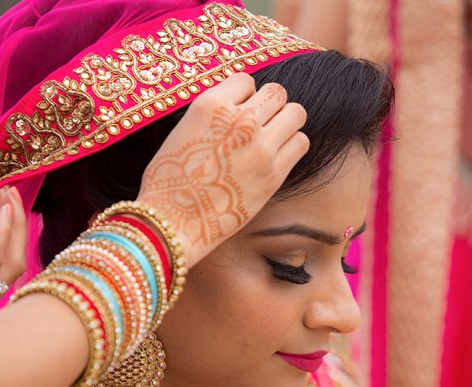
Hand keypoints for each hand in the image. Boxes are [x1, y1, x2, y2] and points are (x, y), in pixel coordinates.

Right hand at [137, 72, 308, 264]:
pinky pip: (301, 143)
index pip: (246, 80)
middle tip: (259, 123)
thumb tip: (239, 104)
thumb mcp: (182, 130)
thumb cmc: (170, 180)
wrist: (175, 222)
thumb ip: (214, 112)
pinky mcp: (275, 173)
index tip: (238, 111)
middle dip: (269, 105)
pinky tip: (276, 155)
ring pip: (296, 113)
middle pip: (277, 92)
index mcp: (211, 105)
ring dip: (286, 121)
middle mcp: (240, 121)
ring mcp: (261, 147)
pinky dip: (292, 145)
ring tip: (272, 136)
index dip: (244, 95)